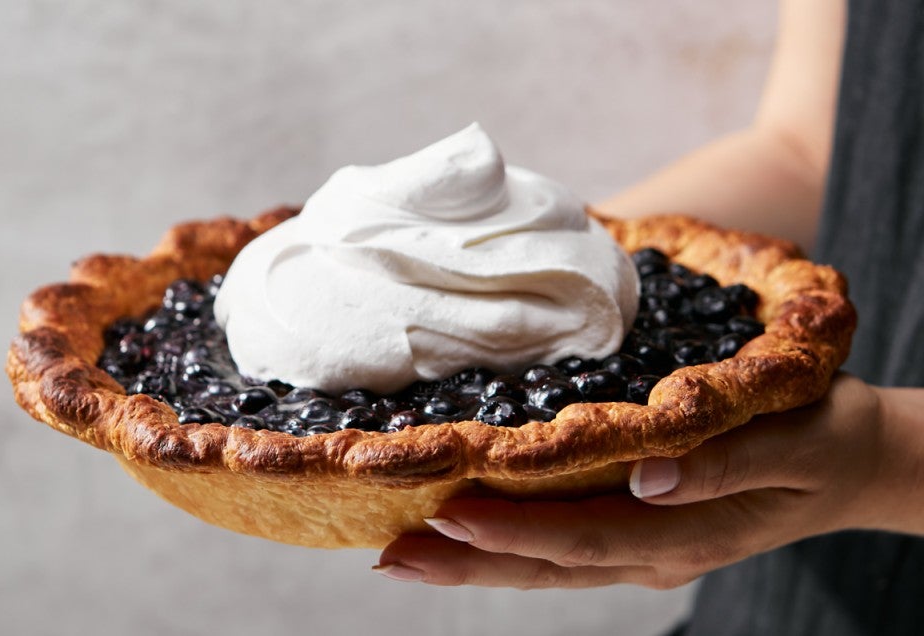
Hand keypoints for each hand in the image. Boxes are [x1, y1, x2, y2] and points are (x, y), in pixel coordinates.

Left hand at [376, 375, 901, 588]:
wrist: (855, 461)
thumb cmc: (823, 439)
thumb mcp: (792, 443)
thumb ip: (725, 465)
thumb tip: (650, 477)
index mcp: (687, 533)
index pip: (584, 538)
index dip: (514, 531)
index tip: (447, 513)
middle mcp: (656, 551)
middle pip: (548, 565)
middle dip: (469, 560)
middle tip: (391, 555)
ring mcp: (646, 548)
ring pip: (548, 564)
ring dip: (477, 559)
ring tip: (407, 552)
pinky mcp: (642, 532)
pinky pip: (566, 547)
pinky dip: (512, 545)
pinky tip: (468, 530)